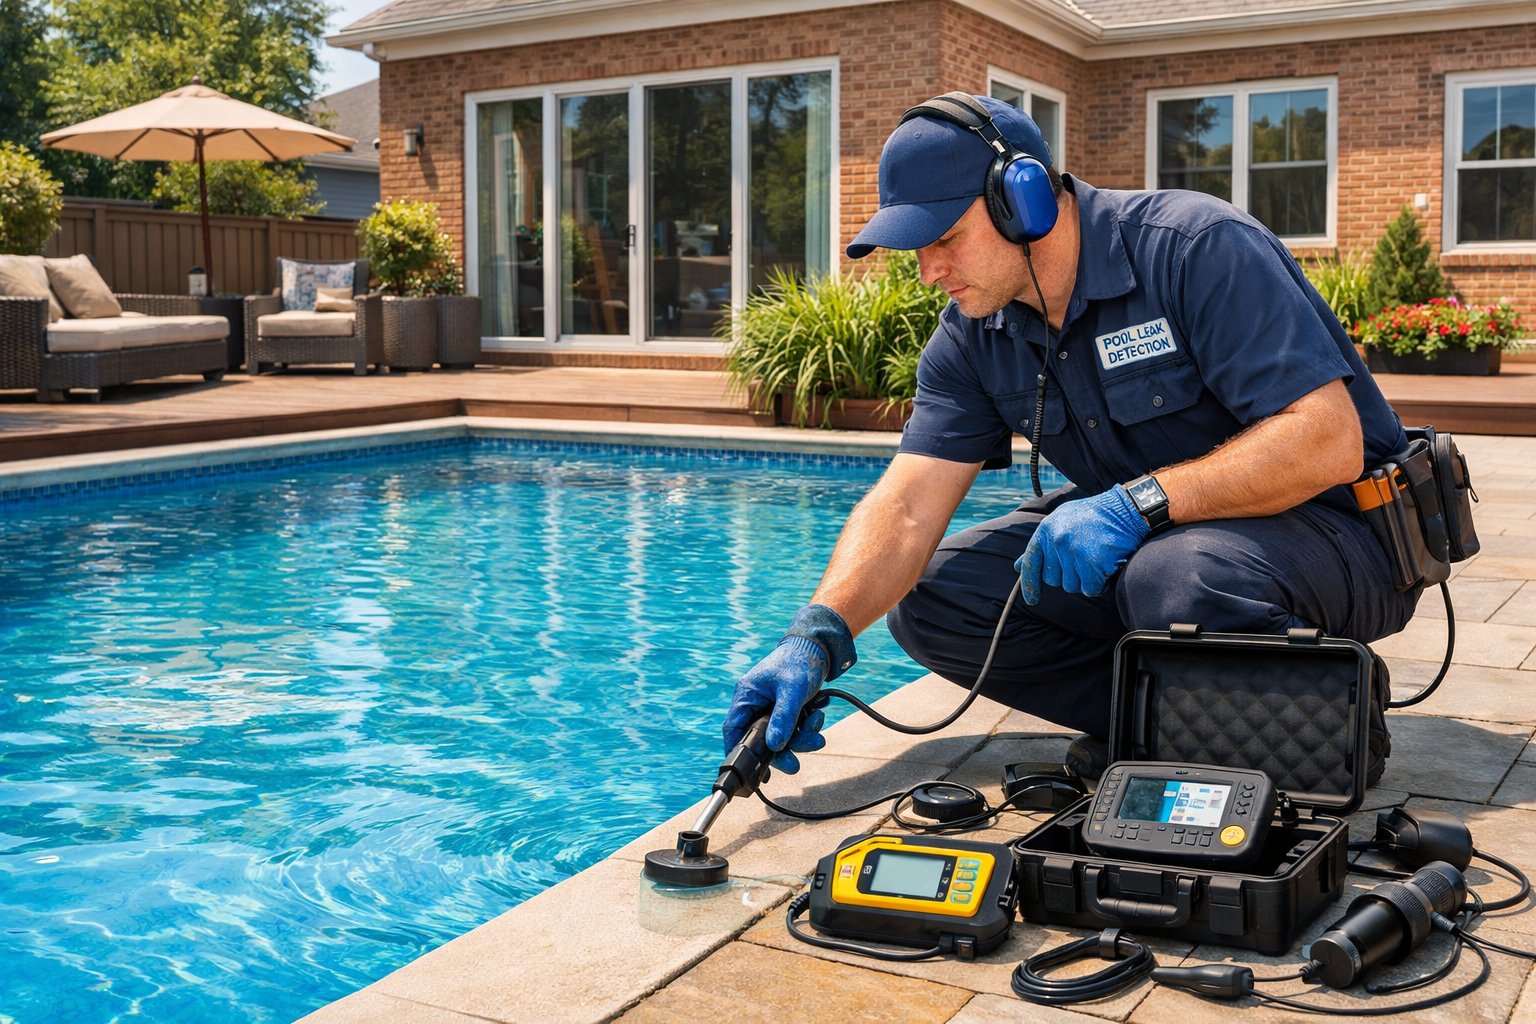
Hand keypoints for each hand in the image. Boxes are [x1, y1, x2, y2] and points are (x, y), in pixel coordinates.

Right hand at [722, 604, 855, 773]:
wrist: (819, 649)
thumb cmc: (800, 661)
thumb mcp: (792, 691)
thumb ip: (783, 718)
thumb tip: (775, 745)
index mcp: (747, 695)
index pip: (733, 728)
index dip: (736, 751)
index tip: (746, 770)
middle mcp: (755, 703)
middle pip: (760, 739)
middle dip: (781, 752)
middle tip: (795, 765)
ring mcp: (770, 708)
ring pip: (779, 738)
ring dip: (800, 738)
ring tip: (816, 726)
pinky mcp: (785, 711)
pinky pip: (792, 730)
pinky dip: (806, 728)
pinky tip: (817, 715)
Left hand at [1016, 484, 1150, 603]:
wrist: (1124, 510)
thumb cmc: (1093, 516)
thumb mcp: (1061, 520)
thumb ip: (1042, 545)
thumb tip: (1018, 567)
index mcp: (1046, 530)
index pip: (1031, 563)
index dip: (1030, 584)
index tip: (1032, 600)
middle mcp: (1057, 541)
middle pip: (1053, 580)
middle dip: (1068, 576)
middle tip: (1084, 560)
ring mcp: (1074, 552)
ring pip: (1072, 586)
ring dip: (1084, 580)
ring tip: (1096, 560)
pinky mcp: (1093, 563)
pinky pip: (1090, 589)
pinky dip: (1098, 585)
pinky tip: (1105, 568)